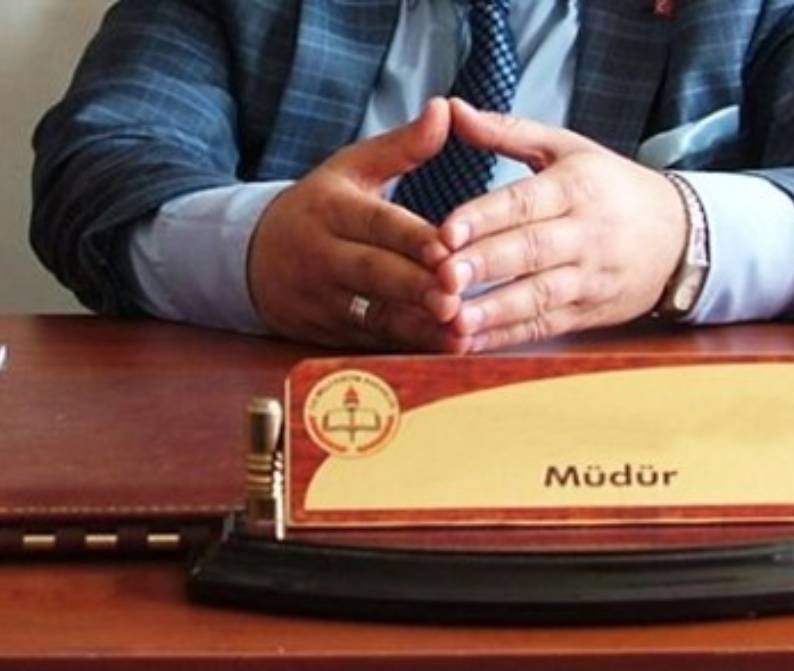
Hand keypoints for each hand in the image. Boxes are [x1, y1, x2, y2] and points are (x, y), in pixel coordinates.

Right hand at [247, 98, 463, 351]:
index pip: (377, 224)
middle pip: (373, 274)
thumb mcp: (352, 168)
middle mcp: (322, 256)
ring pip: (372, 318)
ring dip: (418, 329)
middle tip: (454, 299)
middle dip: (414, 288)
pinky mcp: (326, 335)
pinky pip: (370, 346)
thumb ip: (403, 146)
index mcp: (331, 209)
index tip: (449, 249)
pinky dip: (406, 352)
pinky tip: (443, 354)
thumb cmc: (321, 207)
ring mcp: (321, 301)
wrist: (250, 257)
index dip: (413, 239)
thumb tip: (445, 108)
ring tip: (458, 336)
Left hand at [429, 99, 687, 352]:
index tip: (446, 232)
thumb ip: (507, 131)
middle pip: (531, 251)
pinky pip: (545, 326)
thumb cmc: (614, 187)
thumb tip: (452, 109)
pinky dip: (507, 337)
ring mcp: (590, 277)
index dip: (484, 218)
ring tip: (453, 319)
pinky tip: (471, 343)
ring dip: (495, 311)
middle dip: (485, 265)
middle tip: (442, 277)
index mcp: (577, 187)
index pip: (525, 203)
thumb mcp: (569, 148)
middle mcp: (586, 234)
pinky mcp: (589, 312)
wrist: (683, 236)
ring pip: (539, 295)